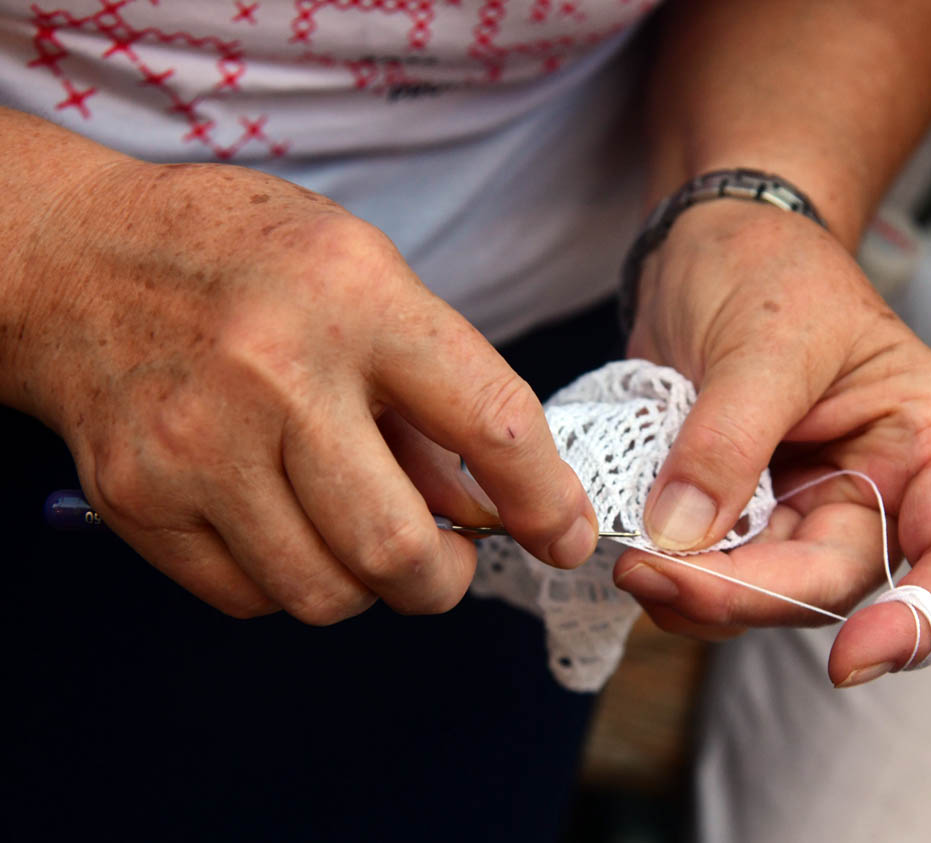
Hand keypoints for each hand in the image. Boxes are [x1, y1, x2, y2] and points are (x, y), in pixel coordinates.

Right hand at [6, 159, 597, 623]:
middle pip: (396, 546)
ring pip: (323, 592)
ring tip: (359, 534)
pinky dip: (291, 581)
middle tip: (447, 560)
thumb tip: (490, 506)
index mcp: (355, 297)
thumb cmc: (242, 258)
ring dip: (367, 587)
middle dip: (444, 580)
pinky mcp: (136, 499)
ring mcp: (196, 443)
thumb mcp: (363, 275)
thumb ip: (433, 389)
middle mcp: (275, 372)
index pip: (489, 422)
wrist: (78, 260)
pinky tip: (286, 526)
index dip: (545, 499)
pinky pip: (249, 597)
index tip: (565, 536)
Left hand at [613, 200, 930, 684]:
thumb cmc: (769, 266)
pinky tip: (637, 555)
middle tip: (650, 573)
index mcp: (927, 440)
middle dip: (745, 595)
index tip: (850, 664)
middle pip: (836, 584)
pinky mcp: (753, 512)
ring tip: (632, 563)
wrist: (713, 242)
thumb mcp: (759, 341)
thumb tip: (682, 540)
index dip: (923, 622)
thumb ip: (727, 441)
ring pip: (772, 592)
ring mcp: (813, 505)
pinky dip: (682, 577)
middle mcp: (882, 487)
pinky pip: (726, 572)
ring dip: (703, 596)